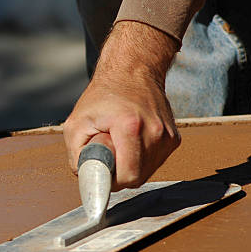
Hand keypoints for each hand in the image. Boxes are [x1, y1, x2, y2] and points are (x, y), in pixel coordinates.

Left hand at [63, 21, 180, 190]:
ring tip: (119, 145)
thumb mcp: (76, 124)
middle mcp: (155, 132)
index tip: (101, 170)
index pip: (128, 176)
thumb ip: (77, 156)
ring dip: (130, 167)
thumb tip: (87, 179)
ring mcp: (168, 136)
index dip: (111, 180)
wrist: (132, 71)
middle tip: (107, 154)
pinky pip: (155, 163)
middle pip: (138, 178)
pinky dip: (141, 160)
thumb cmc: (101, 97)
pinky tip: (131, 142)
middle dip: (119, 174)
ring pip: (147, 172)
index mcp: (131, 127)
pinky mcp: (173, 139)